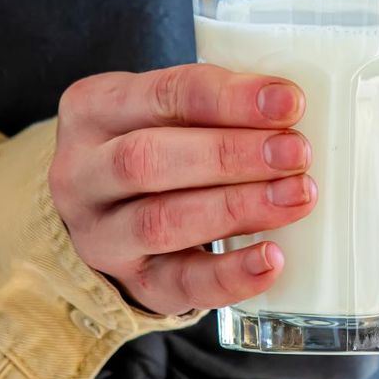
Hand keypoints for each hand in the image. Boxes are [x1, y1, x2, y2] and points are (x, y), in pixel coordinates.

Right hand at [49, 64, 316, 314]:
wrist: (110, 215)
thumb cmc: (155, 146)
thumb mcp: (164, 111)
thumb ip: (214, 107)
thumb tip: (292, 110)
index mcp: (93, 110)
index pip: (163, 95)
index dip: (230, 99)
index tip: (289, 101)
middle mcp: (82, 174)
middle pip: (148, 160)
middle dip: (231, 155)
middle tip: (296, 152)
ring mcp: (101, 235)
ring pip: (161, 222)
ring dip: (237, 207)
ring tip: (296, 196)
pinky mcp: (131, 284)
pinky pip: (181, 284)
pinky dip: (231, 275)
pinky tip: (271, 258)